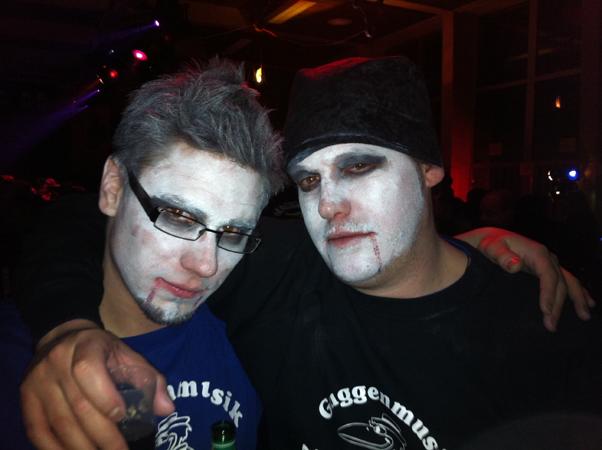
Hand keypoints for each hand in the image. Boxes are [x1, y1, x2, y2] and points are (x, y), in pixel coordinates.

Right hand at [20, 320, 174, 449]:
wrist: (63, 339)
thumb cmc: (102, 351)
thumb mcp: (127, 355)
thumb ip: (150, 379)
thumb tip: (167, 409)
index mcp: (85, 346)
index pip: (88, 372)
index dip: (105, 398)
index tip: (122, 418)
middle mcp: (56, 362)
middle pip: (78, 406)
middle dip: (102, 436)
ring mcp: (37, 381)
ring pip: (59, 423)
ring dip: (82, 447)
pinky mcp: (26, 398)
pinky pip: (38, 431)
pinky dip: (55, 449)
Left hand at [457, 227, 594, 331]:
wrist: (493, 239)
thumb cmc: (491, 245)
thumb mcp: (492, 248)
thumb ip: (502, 256)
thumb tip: (515, 265)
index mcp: (537, 253)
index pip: (548, 275)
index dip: (548, 293)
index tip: (545, 311)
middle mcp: (548, 257)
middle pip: (559, 283)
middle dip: (558, 305)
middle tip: (551, 326)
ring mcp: (550, 263)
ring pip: (569, 282)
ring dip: (577, 299)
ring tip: (584, 316)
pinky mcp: (548, 268)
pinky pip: (567, 280)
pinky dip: (579, 291)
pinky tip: (588, 304)